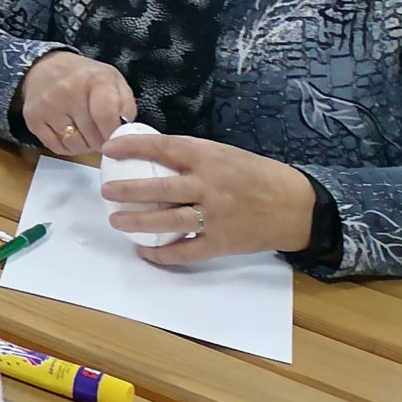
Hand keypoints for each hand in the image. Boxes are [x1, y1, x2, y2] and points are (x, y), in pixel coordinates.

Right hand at [17, 50, 136, 156]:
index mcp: (94, 79)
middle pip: (93, 136)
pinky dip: (67, 146)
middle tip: (100, 133)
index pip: (106, 117)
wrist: (44, 67)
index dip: (114, 135)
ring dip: (85, 145)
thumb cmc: (85, 78)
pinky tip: (69, 133)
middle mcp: (68, 90)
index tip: (116, 138)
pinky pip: (57, 147)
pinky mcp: (32, 117)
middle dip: (101, 141)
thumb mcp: (113, 81)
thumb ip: (126, 106)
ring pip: (76, 145)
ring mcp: (47, 105)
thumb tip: (125, 133)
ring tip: (85, 132)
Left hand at [102, 131, 315, 263]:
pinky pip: (186, 251)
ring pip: (168, 221)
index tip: (108, 148)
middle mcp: (209, 186)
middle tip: (106, 191)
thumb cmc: (256, 175)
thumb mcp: (224, 153)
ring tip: (115, 220)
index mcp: (209, 158)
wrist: (296, 206)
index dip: (132, 147)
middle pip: (159, 189)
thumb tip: (151, 153)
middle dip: (127, 190)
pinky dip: (163, 254)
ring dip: (137, 222)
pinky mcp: (222, 243)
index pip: (162, 148)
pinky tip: (145, 251)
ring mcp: (215, 217)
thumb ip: (192, 155)